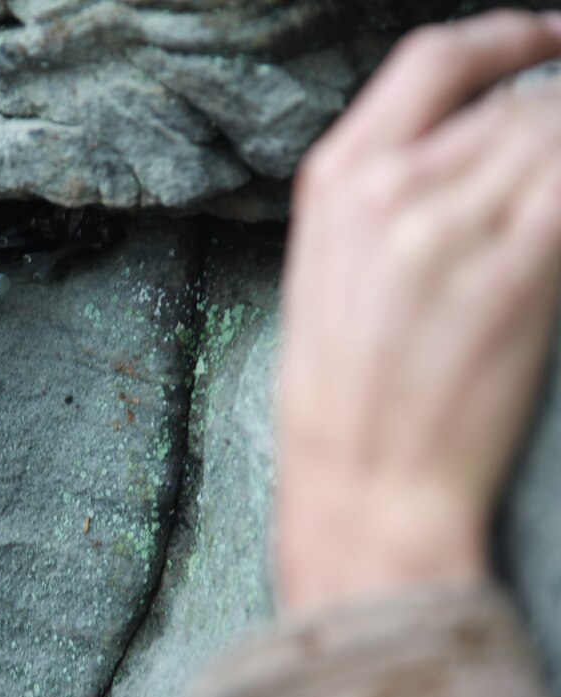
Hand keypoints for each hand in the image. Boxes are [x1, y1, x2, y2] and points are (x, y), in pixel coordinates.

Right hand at [278, 11, 560, 614]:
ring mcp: (460, 230)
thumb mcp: (330, 268)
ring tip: (548, 210)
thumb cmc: (340, 388)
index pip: (432, 62)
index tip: (544, 34)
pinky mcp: (523, 275)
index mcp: (337, 184)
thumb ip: (392, 189)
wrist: (366, 479)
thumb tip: (478, 138)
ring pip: (555, 138)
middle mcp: (395, 192)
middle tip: (551, 164)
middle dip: (550, 118)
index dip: (504, 36)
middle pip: (513, 104)